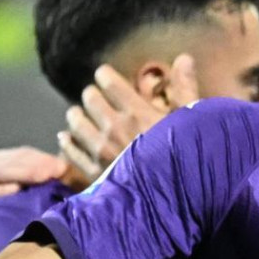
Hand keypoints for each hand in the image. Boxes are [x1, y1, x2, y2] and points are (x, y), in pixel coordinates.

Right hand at [0, 147, 78, 223]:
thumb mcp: (10, 196)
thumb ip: (30, 182)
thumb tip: (64, 173)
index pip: (19, 154)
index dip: (42, 158)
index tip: (63, 167)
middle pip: (8, 161)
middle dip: (34, 164)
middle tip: (58, 170)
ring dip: (20, 173)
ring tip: (42, 176)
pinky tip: (15, 190)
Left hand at [58, 56, 198, 179]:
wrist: (174, 201)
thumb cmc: (186, 158)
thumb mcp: (191, 122)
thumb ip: (185, 89)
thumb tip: (184, 58)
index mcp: (136, 111)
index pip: (108, 81)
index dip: (105, 76)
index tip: (106, 77)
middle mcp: (114, 127)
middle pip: (89, 98)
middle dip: (92, 95)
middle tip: (96, 98)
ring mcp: (101, 151)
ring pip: (75, 121)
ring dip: (77, 116)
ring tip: (80, 115)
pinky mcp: (93, 173)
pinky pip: (71, 151)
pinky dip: (67, 142)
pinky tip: (67, 137)